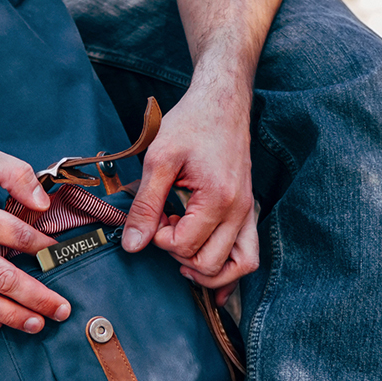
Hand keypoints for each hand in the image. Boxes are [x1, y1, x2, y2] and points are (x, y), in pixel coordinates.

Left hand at [121, 80, 259, 301]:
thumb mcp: (158, 159)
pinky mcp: (248, 212)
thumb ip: (145, 205)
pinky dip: (230, 271)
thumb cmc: (191, 124)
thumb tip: (133, 245)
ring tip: (183, 251)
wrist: (221, 103)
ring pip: (238, 267)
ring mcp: (248, 213)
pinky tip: (208, 276)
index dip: (160, 239)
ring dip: (207, 270)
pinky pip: (248, 256)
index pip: (185, 246)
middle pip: (210, 263)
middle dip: (180, 255)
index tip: (155, 216)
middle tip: (166, 228)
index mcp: (219, 197)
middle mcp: (241, 211)